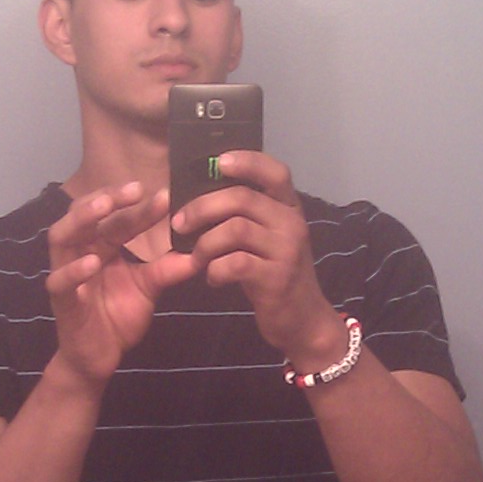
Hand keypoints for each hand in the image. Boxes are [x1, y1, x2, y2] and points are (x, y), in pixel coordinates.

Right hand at [46, 181, 191, 382]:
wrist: (99, 358)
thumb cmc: (116, 318)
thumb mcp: (148, 289)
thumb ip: (167, 270)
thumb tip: (199, 253)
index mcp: (101, 247)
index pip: (117, 219)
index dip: (139, 207)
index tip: (165, 196)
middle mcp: (80, 253)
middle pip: (85, 215)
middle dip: (107, 198)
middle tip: (134, 189)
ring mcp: (67, 275)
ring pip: (62, 238)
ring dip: (82, 220)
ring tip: (104, 208)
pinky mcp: (61, 301)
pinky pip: (60, 282)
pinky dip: (74, 270)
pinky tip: (92, 262)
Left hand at [174, 149, 345, 368]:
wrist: (303, 320)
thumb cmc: (276, 275)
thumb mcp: (268, 239)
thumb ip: (248, 216)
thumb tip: (202, 195)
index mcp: (289, 208)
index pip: (275, 172)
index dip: (247, 161)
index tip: (218, 161)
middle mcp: (291, 223)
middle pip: (241, 198)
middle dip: (202, 207)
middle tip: (179, 223)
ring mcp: (286, 250)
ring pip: (234, 229)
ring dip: (205, 243)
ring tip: (197, 258)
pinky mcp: (276, 278)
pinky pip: (235, 263)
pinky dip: (215, 270)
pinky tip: (213, 279)